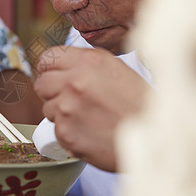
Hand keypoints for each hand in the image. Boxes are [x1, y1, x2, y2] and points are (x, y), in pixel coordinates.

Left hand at [34, 46, 147, 170]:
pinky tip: (89, 132)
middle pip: (41, 84)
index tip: (53, 76)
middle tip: (70, 100)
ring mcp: (67, 108)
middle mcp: (74, 82)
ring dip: (61, 114)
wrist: (154, 137)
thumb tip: (62, 65)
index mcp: (88, 62)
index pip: (47, 58)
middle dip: (52, 92)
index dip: (49, 69)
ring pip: (47, 109)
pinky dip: (69, 133)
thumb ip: (86, 64)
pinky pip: (56, 130)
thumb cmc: (140, 104)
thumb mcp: (116, 69)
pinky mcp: (66, 133)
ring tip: (87, 118)